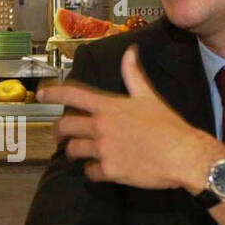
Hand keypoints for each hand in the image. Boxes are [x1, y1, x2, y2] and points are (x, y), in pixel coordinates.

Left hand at [38, 45, 224, 189]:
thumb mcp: (149, 96)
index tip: (41, 94)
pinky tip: (99, 170)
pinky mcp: (110, 170)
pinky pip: (89, 173)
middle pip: (65, 127)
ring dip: (73, 152)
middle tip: (59, 135)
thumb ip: (133, 75)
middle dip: (58, 131)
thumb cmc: (169, 126)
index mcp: (109, 107)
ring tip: (78, 154)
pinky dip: (92, 172)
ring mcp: (104, 149)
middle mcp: (101, 127)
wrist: (183, 155)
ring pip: (73, 151)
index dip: (53, 93)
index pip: (73, 94)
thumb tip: (130, 52)